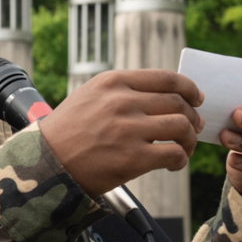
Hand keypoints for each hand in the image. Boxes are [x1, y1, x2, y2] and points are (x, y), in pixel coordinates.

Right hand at [40, 70, 203, 197]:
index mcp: (113, 82)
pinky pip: (174, 154)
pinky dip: (181, 159)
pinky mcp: (132, 158)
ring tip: (184, 147)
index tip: (196, 98)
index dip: (189, 88)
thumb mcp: (89, 96)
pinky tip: (173, 163)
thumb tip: (162, 94)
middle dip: (192, 116)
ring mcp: (128, 130)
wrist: (45, 163)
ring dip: (189, 139)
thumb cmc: (66, 132)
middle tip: (193, 127)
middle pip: (177, 103)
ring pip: (181, 127)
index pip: (166, 78)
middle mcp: (122, 102)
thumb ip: (122, 90)